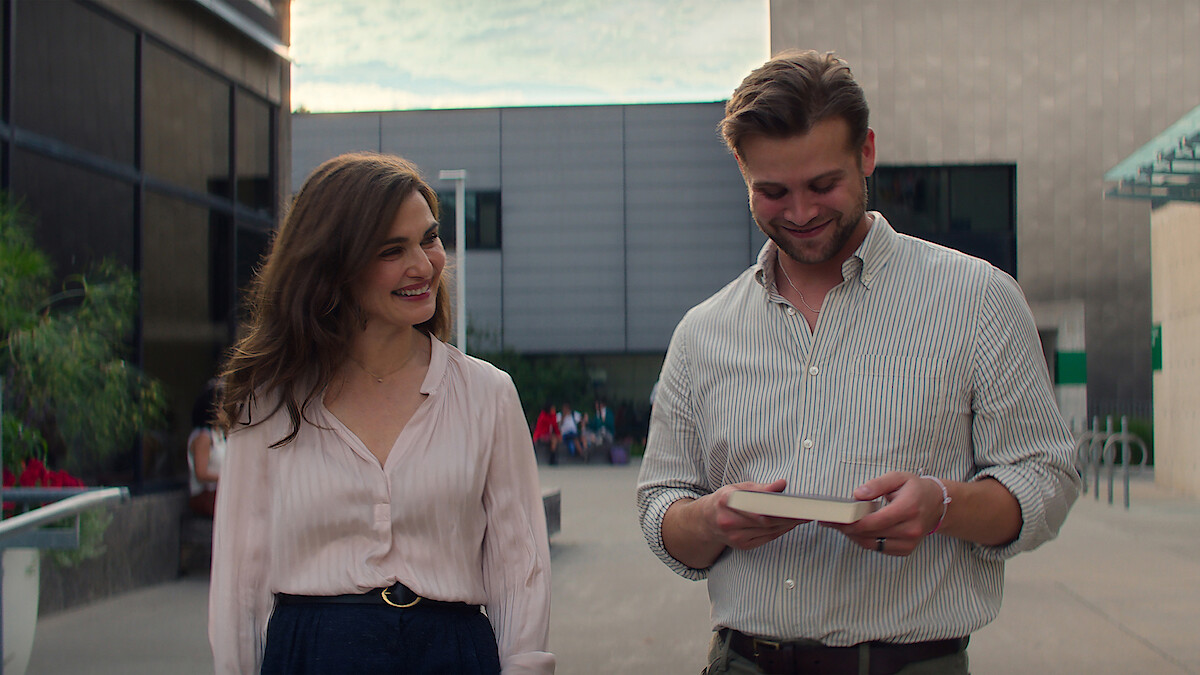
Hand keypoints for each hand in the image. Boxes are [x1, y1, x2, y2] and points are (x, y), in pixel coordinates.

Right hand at [698, 479, 806, 550]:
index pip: (756, 504)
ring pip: (768, 531)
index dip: (777, 505)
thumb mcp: (739, 488)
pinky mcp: (742, 546)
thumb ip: (761, 488)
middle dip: (788, 516)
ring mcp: (734, 536)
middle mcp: (728, 521)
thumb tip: (782, 484)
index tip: (795, 503)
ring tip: (802, 516)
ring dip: (788, 524)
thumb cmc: (726, 500)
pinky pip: (767, 538)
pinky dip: (781, 531)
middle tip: (806, 510)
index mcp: (726, 501)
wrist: (707, 520)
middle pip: (765, 520)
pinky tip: (790, 524)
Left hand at [826, 472, 944, 556]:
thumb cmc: (915, 489)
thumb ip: (877, 485)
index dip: (852, 522)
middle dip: (848, 529)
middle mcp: (910, 529)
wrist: (936, 504)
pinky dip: (866, 541)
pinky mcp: (906, 549)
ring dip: (854, 537)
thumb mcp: (897, 477)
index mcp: (908, 509)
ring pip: (872, 545)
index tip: (836, 518)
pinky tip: (858, 531)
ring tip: (842, 526)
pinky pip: (879, 549)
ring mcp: (909, 542)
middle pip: (871, 534)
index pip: (874, 521)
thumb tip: (858, 495)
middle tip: (833, 521)